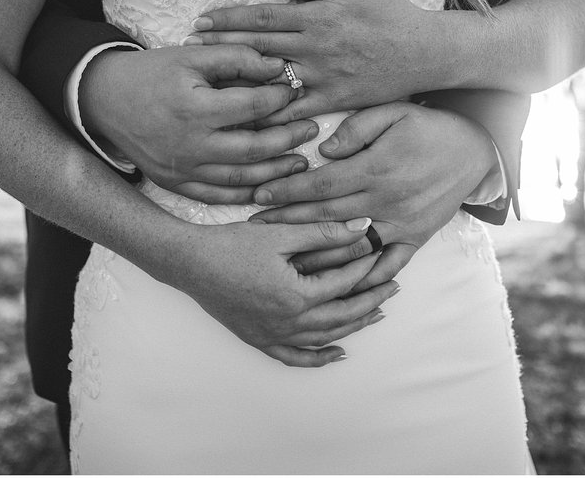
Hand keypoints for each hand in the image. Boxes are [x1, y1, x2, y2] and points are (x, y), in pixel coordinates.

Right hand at [80, 44, 314, 202]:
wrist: (103, 100)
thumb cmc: (151, 73)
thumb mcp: (192, 56)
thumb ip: (237, 57)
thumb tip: (279, 67)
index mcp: (194, 108)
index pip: (252, 106)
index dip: (280, 99)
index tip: (294, 92)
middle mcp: (190, 144)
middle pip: (253, 149)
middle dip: (288, 140)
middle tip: (311, 129)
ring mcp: (182, 169)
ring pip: (240, 179)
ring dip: (275, 173)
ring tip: (300, 163)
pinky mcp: (175, 183)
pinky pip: (217, 197)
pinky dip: (245, 195)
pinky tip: (268, 187)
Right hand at [177, 218, 397, 366]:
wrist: (190, 263)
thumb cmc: (232, 245)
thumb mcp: (281, 233)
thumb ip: (325, 232)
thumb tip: (363, 227)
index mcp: (297, 295)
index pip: (345, 283)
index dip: (367, 267)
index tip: (382, 254)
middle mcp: (289, 322)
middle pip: (343, 315)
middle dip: (372, 299)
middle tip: (394, 286)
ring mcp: (273, 335)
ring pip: (325, 337)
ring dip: (353, 326)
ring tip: (376, 314)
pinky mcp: (259, 339)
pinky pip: (294, 356)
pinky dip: (318, 358)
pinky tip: (337, 353)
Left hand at [185, 0, 449, 124]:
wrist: (429, 52)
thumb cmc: (395, 14)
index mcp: (319, 16)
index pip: (263, 16)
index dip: (228, 18)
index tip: (201, 20)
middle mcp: (316, 47)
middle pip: (257, 46)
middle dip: (219, 45)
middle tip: (188, 47)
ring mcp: (324, 76)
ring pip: (270, 79)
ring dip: (235, 79)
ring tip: (205, 81)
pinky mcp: (336, 100)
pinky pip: (296, 109)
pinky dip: (270, 113)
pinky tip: (244, 117)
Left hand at [250, 102, 498, 290]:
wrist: (477, 150)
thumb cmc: (429, 126)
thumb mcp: (394, 111)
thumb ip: (356, 128)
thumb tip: (323, 152)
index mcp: (377, 168)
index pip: (320, 185)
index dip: (286, 191)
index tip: (259, 195)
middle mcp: (387, 201)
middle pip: (326, 217)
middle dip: (286, 222)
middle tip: (254, 228)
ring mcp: (402, 224)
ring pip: (350, 247)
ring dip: (314, 254)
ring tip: (282, 258)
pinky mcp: (416, 239)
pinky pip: (386, 265)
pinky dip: (361, 278)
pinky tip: (335, 284)